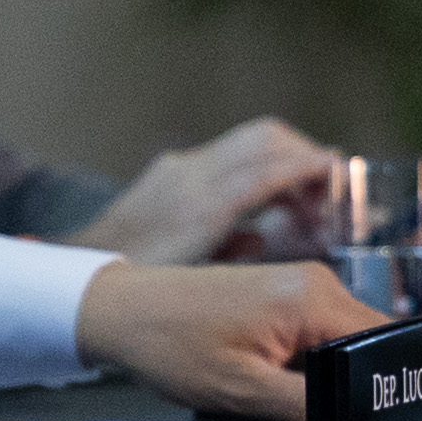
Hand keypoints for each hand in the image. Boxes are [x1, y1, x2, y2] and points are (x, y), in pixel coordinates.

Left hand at [72, 258, 388, 420]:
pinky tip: (280, 380)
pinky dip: (310, 362)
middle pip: (369, 343)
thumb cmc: (166, 344)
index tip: (376, 419)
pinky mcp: (281, 294)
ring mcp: (298, 284)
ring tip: (291, 396)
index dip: (385, 386)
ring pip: (344, 341)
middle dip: (356, 383)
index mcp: (313, 298)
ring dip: (331, 374)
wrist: (118, 312)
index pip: (386, 346)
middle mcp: (314, 281)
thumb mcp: (244, 391)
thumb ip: (311, 408)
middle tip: (324, 416)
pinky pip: (319, 332)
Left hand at [78, 119, 341, 266]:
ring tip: (304, 201)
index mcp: (202, 206)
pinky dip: (260, 166)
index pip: (267, 169)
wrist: (80, 266)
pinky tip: (269, 202)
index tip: (341, 173)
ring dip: (286, 160)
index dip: (310, 167)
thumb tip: (262, 239)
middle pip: (266, 138)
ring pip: (250, 140)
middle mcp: (192, 174)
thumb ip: (232, 257)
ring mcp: (182, 167)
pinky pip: (230, 154)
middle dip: (306, 155)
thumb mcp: (190, 281)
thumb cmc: (137, 282)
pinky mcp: (173, 169)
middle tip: (328, 192)